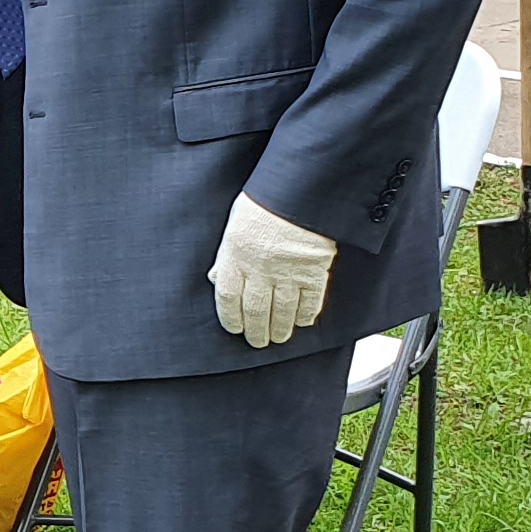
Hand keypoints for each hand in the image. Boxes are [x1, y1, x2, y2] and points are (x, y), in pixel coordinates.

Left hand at [207, 192, 338, 349]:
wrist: (299, 190)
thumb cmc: (264, 203)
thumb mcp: (234, 226)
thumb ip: (226, 256)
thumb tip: (216, 279)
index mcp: (236, 257)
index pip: (228, 298)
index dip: (230, 318)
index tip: (235, 329)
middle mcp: (259, 269)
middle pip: (255, 311)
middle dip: (256, 331)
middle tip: (257, 341)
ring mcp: (288, 271)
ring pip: (282, 311)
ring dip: (280, 329)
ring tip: (278, 338)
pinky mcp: (314, 270)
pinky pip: (310, 301)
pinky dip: (305, 315)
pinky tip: (301, 322)